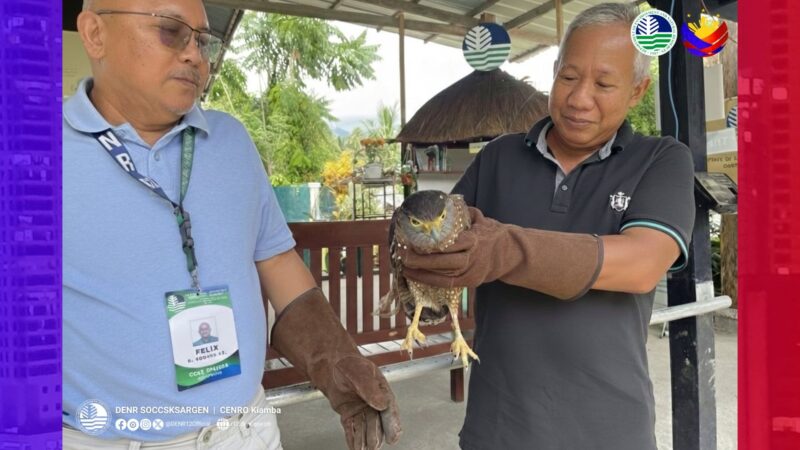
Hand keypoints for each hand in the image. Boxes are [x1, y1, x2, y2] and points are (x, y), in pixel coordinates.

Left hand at [333, 356, 400, 448]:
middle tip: (374, 445)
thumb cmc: (348, 364)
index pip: (389, 410)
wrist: (330, 364)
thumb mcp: (361, 374)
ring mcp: (361, 409)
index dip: (392, 424)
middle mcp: (373, 402)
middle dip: (375, 435)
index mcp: (381, 391)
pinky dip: (353, 439)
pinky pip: (352, 428)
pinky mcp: (349, 414)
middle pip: (377, 423)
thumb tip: (381, 404)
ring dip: (364, 440)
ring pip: (364, 428)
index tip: (393, 437)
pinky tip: (355, 447)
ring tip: (363, 449)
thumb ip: (370, 389)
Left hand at [397, 208, 602, 299]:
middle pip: (445, 262)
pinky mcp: (469, 282)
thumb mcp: (480, 218)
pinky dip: (428, 280)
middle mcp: (473, 258)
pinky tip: (414, 275)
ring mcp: (471, 272)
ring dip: (421, 271)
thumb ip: (463, 212)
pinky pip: (445, 283)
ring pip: (443, 274)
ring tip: (403, 265)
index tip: (415, 240)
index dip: (433, 244)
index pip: (453, 243)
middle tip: (403, 254)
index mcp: (476, 239)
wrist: (511, 254)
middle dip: (422, 260)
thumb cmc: (492, 234)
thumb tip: (443, 203)